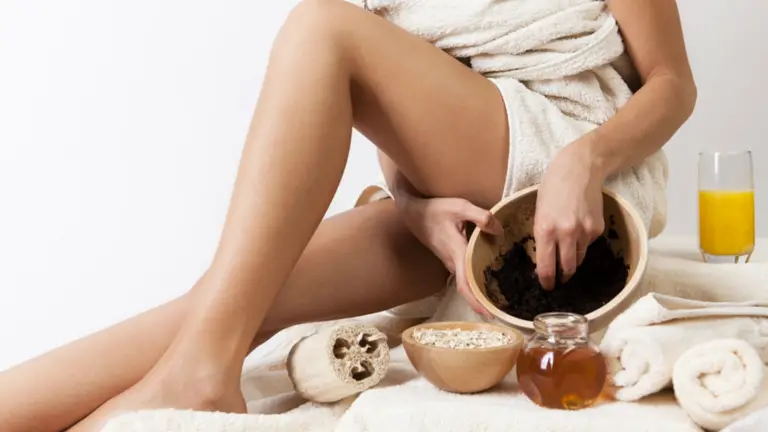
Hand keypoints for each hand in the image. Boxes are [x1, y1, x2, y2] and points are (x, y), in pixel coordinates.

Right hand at [397, 196, 501, 317]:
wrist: (413, 213)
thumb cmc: (435, 210)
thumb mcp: (460, 207)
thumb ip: (482, 217)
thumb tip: (499, 231)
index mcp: (456, 253)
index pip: (465, 285)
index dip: (476, 302)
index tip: (489, 314)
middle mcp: (452, 262)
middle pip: (467, 288)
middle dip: (483, 300)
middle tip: (503, 307)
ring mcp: (449, 261)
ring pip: (465, 281)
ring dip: (479, 290)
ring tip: (499, 294)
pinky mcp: (449, 257)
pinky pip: (463, 273)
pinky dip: (474, 279)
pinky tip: (487, 275)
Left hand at [534, 141, 605, 289]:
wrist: (580, 169)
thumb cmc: (552, 188)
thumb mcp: (539, 212)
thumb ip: (542, 235)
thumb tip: (545, 259)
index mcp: (545, 230)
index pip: (546, 267)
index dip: (547, 281)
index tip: (547, 286)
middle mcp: (565, 233)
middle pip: (567, 269)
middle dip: (562, 277)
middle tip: (559, 279)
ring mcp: (584, 232)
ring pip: (579, 259)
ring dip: (573, 259)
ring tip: (568, 251)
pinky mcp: (597, 229)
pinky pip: (588, 245)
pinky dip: (583, 243)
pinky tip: (579, 228)